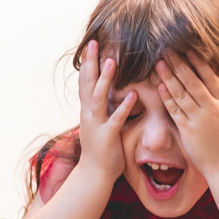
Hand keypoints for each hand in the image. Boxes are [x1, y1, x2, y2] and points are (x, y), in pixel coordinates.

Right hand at [76, 40, 135, 185]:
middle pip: (88, 84)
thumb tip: (108, 91)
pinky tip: (133, 94)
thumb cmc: (100, 148)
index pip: (85, 82)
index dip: (88, 63)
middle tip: (94, 43)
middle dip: (91, 63)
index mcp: (88, 110)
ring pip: (99, 98)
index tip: (92, 44)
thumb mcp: (98, 123)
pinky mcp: (107, 136)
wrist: (94, 174)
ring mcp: (97, 124)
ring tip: (112, 62)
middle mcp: (89, 114)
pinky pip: (116, 119)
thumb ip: (102, 107)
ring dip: (105, 80)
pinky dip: (124, 106)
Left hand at [156, 53, 218, 178]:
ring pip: (181, 93)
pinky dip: (167, 98)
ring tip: (160, 64)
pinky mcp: (187, 130)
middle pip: (193, 81)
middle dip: (179, 65)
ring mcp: (198, 119)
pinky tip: (160, 86)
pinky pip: (175, 110)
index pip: (210, 77)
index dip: (198, 63)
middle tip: (168, 51)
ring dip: (169, 77)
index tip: (188, 51)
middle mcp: (210, 108)